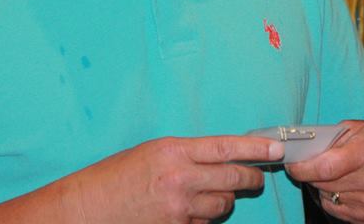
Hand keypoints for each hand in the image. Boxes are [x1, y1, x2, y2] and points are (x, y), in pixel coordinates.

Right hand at [66, 135, 285, 223]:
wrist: (87, 208)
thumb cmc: (115, 176)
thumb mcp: (153, 152)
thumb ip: (187, 154)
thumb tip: (222, 156)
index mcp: (174, 151)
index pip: (226, 146)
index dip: (256, 147)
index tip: (276, 147)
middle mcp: (180, 178)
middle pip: (234, 178)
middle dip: (252, 177)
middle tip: (256, 177)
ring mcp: (179, 208)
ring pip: (223, 203)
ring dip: (223, 199)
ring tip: (207, 193)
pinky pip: (205, 222)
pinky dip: (204, 216)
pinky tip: (188, 210)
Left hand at [285, 121, 363, 223]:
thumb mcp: (357, 128)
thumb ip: (329, 138)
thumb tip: (300, 149)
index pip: (325, 167)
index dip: (302, 167)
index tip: (291, 164)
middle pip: (323, 182)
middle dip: (311, 173)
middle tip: (313, 162)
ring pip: (327, 196)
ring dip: (323, 185)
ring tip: (335, 172)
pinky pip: (334, 208)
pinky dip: (332, 197)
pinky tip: (344, 185)